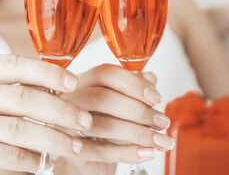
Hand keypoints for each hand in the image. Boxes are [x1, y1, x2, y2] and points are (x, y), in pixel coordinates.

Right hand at [0, 55, 93, 174]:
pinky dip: (34, 160)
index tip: (74, 82)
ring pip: (22, 129)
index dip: (46, 72)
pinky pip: (13, 154)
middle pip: (22, 97)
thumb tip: (60, 82)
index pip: (12, 64)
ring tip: (74, 145)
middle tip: (84, 120)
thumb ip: (10, 88)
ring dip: (55, 138)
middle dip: (60, 110)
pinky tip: (44, 162)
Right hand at [59, 65, 173, 174]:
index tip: (155, 98)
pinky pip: (101, 152)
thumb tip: (150, 77)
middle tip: (161, 122)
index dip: (133, 83)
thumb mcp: (119, 102)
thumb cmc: (102, 122)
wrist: (84, 155)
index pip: (105, 73)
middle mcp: (72, 99)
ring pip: (102, 125)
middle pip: (102, 98)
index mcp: (83, 81)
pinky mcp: (70, 151)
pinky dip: (127, 153)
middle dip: (138, 111)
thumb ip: (133, 88)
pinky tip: (147, 153)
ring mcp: (67, 125)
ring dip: (137, 134)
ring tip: (160, 141)